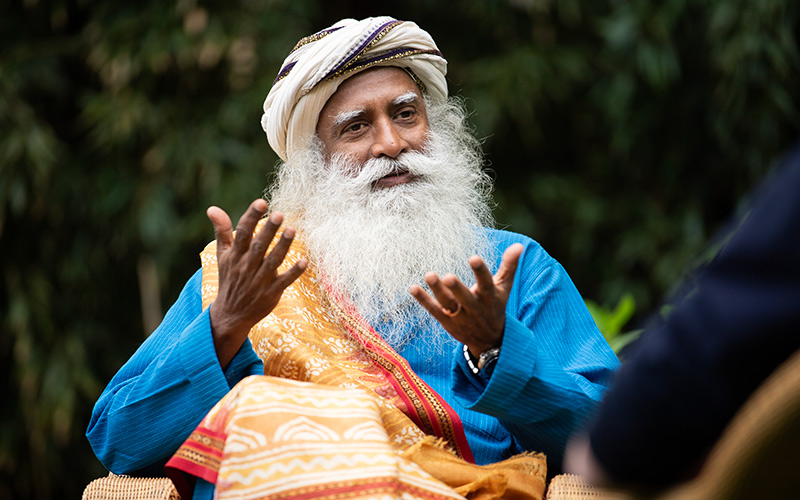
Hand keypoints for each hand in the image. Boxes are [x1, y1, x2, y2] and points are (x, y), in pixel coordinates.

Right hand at [207, 199, 306, 368]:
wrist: (231, 314)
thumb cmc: (230, 278)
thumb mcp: (223, 255)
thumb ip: (222, 231)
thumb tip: (212, 208)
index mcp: (235, 255)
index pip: (242, 233)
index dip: (251, 217)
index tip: (261, 202)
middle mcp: (246, 267)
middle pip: (258, 246)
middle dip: (269, 230)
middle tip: (279, 214)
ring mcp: (259, 281)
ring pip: (272, 262)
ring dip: (283, 246)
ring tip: (292, 230)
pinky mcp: (271, 293)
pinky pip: (284, 281)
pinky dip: (294, 272)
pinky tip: (304, 261)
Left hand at [409, 243, 522, 356]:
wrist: (489, 339)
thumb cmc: (495, 306)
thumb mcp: (505, 288)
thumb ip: (509, 266)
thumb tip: (519, 245)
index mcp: (490, 297)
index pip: (486, 284)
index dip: (480, 272)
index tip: (474, 258)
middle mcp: (475, 308)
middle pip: (465, 298)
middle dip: (457, 288)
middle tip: (449, 276)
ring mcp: (460, 316)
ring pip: (447, 304)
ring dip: (437, 291)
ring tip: (429, 275)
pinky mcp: (446, 321)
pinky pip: (434, 310)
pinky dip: (423, 300)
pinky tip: (413, 288)